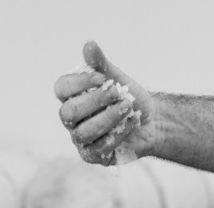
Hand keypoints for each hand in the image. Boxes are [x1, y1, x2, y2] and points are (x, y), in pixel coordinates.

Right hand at [53, 41, 157, 164]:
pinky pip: (99, 148)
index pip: (61, 88)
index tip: (102, 77)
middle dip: (94, 101)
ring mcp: (81, 139)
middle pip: (69, 113)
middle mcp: (72, 119)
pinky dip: (118, 134)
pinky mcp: (93, 155)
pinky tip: (132, 122)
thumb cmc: (128, 97)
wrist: (151, 121)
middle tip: (117, 92)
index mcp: (71, 97)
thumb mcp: (118, 78)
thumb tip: (89, 45)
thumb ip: (101, 65)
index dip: (79, 82)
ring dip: (108, 118)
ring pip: (84, 132)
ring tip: (128, 106)